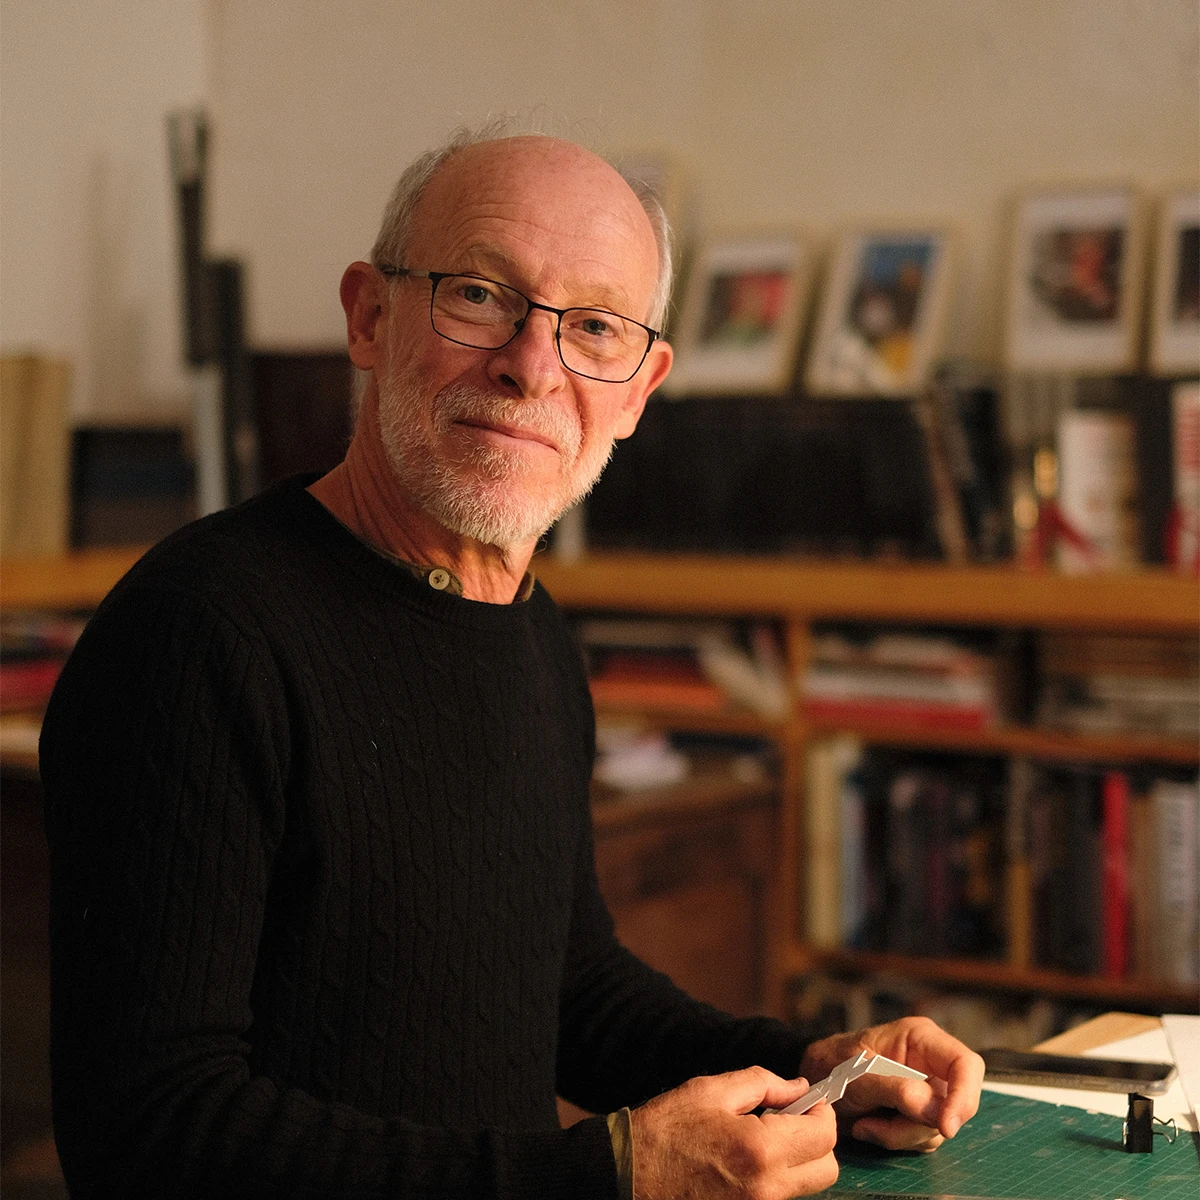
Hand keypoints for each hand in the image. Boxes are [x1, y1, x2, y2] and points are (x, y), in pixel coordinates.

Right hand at [630, 1066, 837, 1198]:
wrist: (628, 1177)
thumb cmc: (665, 1131)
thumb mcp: (710, 1091)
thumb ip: (763, 1083)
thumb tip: (800, 1087)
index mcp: (761, 1150)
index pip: (824, 1136)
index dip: (821, 1112)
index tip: (807, 1101)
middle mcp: (767, 1189)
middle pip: (826, 1170)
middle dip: (816, 1140)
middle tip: (790, 1120)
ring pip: (805, 1187)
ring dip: (796, 1161)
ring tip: (761, 1139)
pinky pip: (778, 1199)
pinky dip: (775, 1179)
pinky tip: (746, 1161)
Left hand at [799, 1016, 983, 1151]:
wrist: (813, 1082)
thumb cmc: (832, 1065)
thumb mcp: (858, 1074)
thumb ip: (896, 1089)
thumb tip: (937, 1111)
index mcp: (920, 1038)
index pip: (965, 1065)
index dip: (964, 1096)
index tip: (945, 1126)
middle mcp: (931, 1063)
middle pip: (957, 1103)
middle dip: (919, 1123)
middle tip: (879, 1124)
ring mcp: (928, 1091)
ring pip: (939, 1127)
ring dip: (900, 1134)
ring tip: (865, 1122)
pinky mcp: (920, 1114)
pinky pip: (923, 1139)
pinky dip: (895, 1139)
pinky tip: (869, 1126)